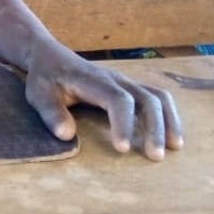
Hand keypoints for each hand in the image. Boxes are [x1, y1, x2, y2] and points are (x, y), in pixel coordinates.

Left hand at [25, 51, 182, 160]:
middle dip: (154, 127)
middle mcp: (116, 80)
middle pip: (146, 99)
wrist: (51, 57)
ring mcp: (126, 82)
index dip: (123, 123)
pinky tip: (172, 136)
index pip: (118, 99)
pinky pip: (157, 98)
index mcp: (94, 81)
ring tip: (175, 147)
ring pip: (158, 97)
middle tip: (155, 156)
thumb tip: (67, 135)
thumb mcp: (38, 93)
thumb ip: (51, 112)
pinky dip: (168, 116)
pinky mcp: (130, 88)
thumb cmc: (45, 77)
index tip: (123, 148)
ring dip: (169, 121)